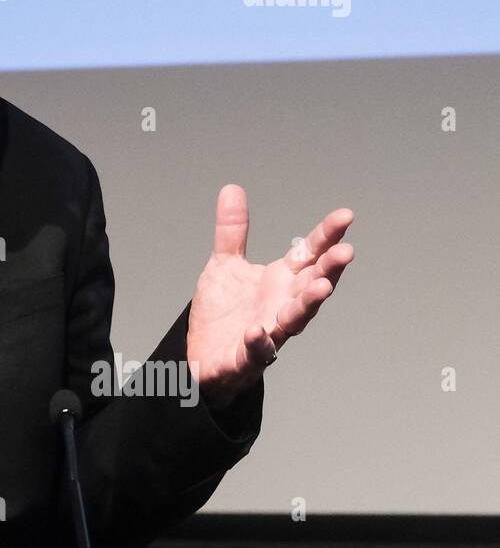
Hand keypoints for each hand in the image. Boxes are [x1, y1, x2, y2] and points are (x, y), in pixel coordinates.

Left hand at [187, 184, 353, 408]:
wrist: (201, 356)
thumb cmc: (223, 313)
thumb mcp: (224, 265)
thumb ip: (232, 231)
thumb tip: (232, 189)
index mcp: (280, 281)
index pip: (308, 254)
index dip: (326, 236)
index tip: (345, 216)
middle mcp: (281, 305)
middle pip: (312, 285)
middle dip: (329, 270)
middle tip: (345, 252)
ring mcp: (268, 332)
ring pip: (295, 320)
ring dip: (308, 304)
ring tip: (321, 288)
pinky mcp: (246, 358)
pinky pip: (257, 351)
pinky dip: (259, 343)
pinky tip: (259, 331)